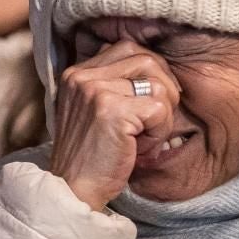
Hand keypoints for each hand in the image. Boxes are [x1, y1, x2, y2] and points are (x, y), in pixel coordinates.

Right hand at [49, 41, 180, 210]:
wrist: (73, 190)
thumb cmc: (91, 156)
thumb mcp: (93, 112)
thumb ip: (112, 86)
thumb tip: (154, 64)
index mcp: (76, 73)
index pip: (129, 48)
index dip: (150, 73)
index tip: (148, 104)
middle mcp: (82, 76)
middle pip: (149, 59)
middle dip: (164, 90)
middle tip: (152, 122)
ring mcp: (94, 90)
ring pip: (159, 84)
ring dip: (162, 116)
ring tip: (141, 138)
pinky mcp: (111, 110)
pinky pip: (159, 109)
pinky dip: (159, 133)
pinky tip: (140, 148)